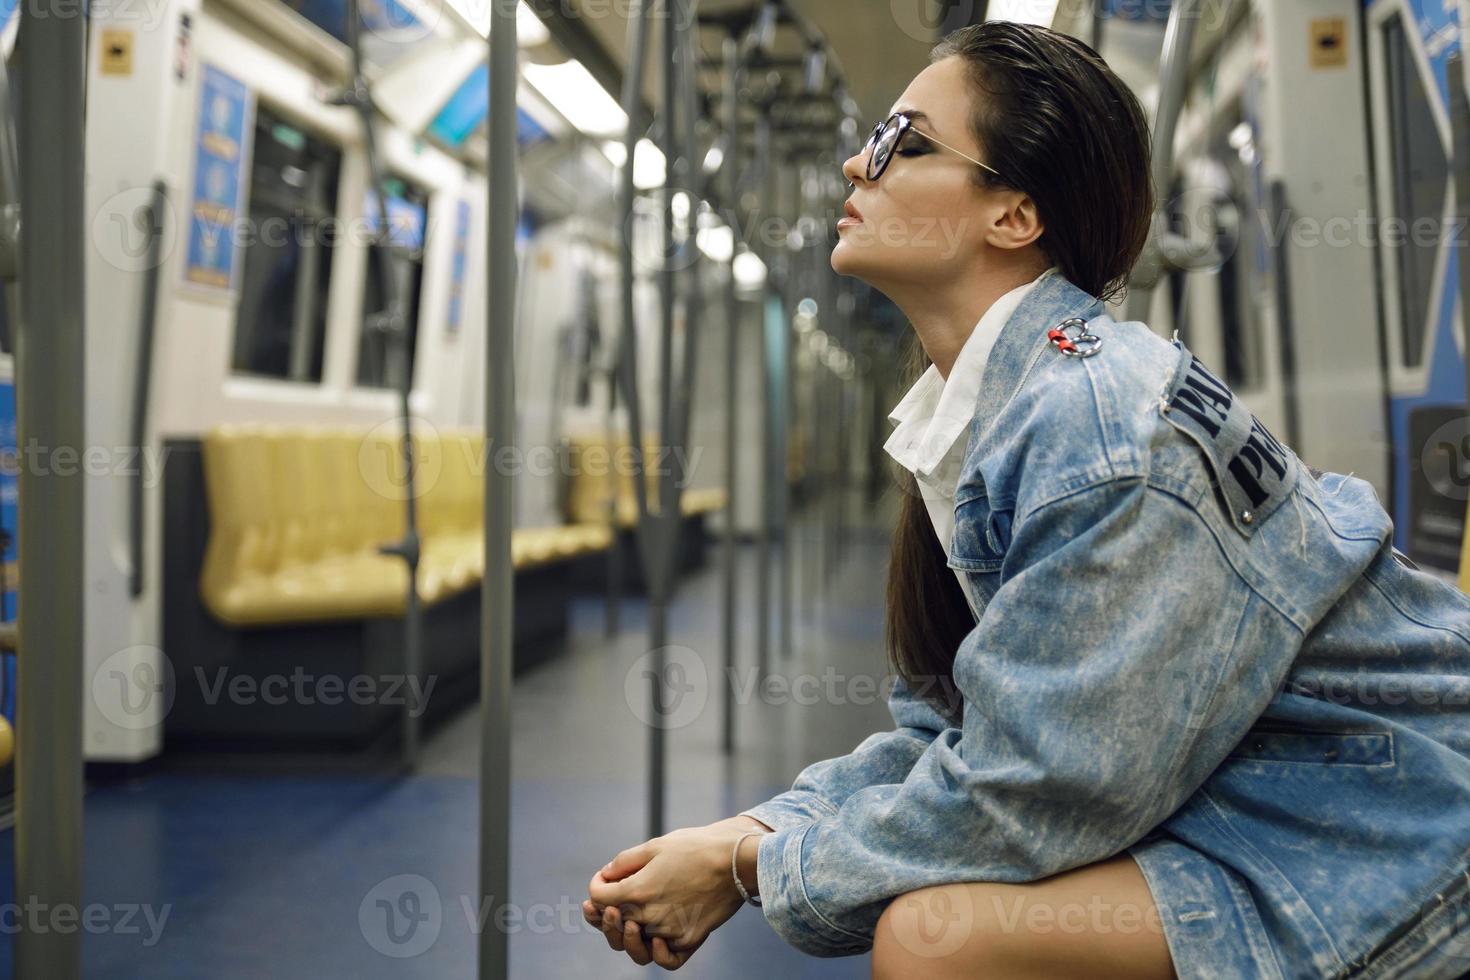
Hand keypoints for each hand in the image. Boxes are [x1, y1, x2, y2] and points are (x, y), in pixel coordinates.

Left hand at [583, 817, 769, 968]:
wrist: (735, 860)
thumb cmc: (695, 848)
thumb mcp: (655, 846)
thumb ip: (625, 861)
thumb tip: (607, 875)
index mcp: (637, 890)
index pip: (599, 897)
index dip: (596, 885)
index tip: (604, 878)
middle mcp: (650, 915)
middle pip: (613, 925)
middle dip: (603, 913)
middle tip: (604, 904)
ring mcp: (670, 931)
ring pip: (637, 947)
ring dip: (626, 937)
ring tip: (628, 923)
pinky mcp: (689, 940)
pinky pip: (667, 959)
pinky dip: (658, 955)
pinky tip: (654, 942)